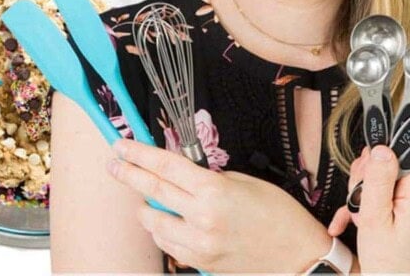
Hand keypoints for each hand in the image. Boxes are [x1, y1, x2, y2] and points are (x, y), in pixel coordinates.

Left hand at [107, 138, 331, 272]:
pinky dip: (160, 230)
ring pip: (155, 222)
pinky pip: (168, 245)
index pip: (166, 166)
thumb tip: (180, 174)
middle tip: (113, 163)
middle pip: (154, 190)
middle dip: (129, 174)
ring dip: (145, 207)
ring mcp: (199, 245)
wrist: (297, 254)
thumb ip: (208, 179)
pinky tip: (160, 221)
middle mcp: (202, 218)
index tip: (122, 146)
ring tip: (142, 197)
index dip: (140, 154)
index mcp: (214, 190)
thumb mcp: (243, 182)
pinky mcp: (201, 263)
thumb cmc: (277, 211)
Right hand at [329, 146, 409, 273]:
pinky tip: (356, 220)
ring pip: (389, 179)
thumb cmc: (388, 266)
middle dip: (368, 180)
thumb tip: (381, 147)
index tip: (362, 176)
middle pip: (393, 165)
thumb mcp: (374, 220)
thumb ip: (377, 180)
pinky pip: (393, 195)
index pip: (401, 154)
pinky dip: (374, 205)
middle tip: (357, 202)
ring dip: (367, 194)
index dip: (377, 161)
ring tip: (359, 216)